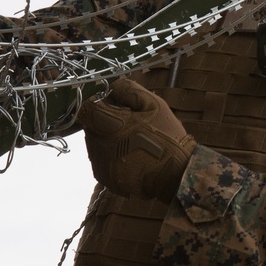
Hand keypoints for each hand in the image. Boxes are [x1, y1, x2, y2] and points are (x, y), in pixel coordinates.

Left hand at [77, 78, 196, 201]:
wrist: (178, 175)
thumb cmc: (167, 136)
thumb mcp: (153, 104)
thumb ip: (128, 90)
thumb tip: (110, 87)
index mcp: (109, 126)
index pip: (87, 108)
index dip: (100, 103)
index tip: (115, 105)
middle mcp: (99, 147)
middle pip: (90, 125)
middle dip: (105, 120)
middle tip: (129, 123)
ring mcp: (101, 164)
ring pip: (94, 142)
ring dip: (107, 137)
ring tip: (132, 141)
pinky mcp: (104, 178)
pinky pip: (100, 158)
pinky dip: (110, 154)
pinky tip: (130, 154)